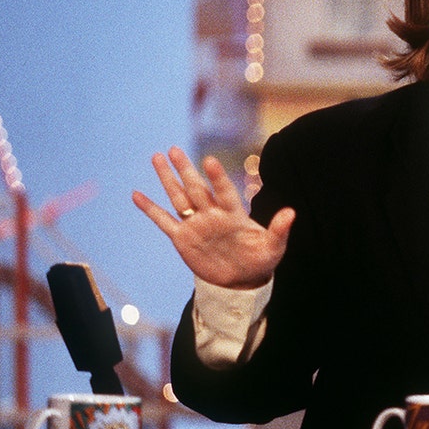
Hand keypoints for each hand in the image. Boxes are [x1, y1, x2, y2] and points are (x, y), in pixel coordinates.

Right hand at [132, 146, 292, 289]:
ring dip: (168, 179)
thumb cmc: (261, 260)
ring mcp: (196, 224)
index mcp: (233, 213)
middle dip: (185, 170)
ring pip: (179, 197)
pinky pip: (164, 221)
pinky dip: (150, 209)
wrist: (242, 280)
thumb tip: (291, 212)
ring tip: (157, 157)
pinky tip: (137, 194)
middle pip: (196, 188)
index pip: (223, 191)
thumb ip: (280, 230)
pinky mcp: (183, 239)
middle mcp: (212, 214)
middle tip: (174, 149)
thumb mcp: (273, 247)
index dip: (217, 178)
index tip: (209, 160)